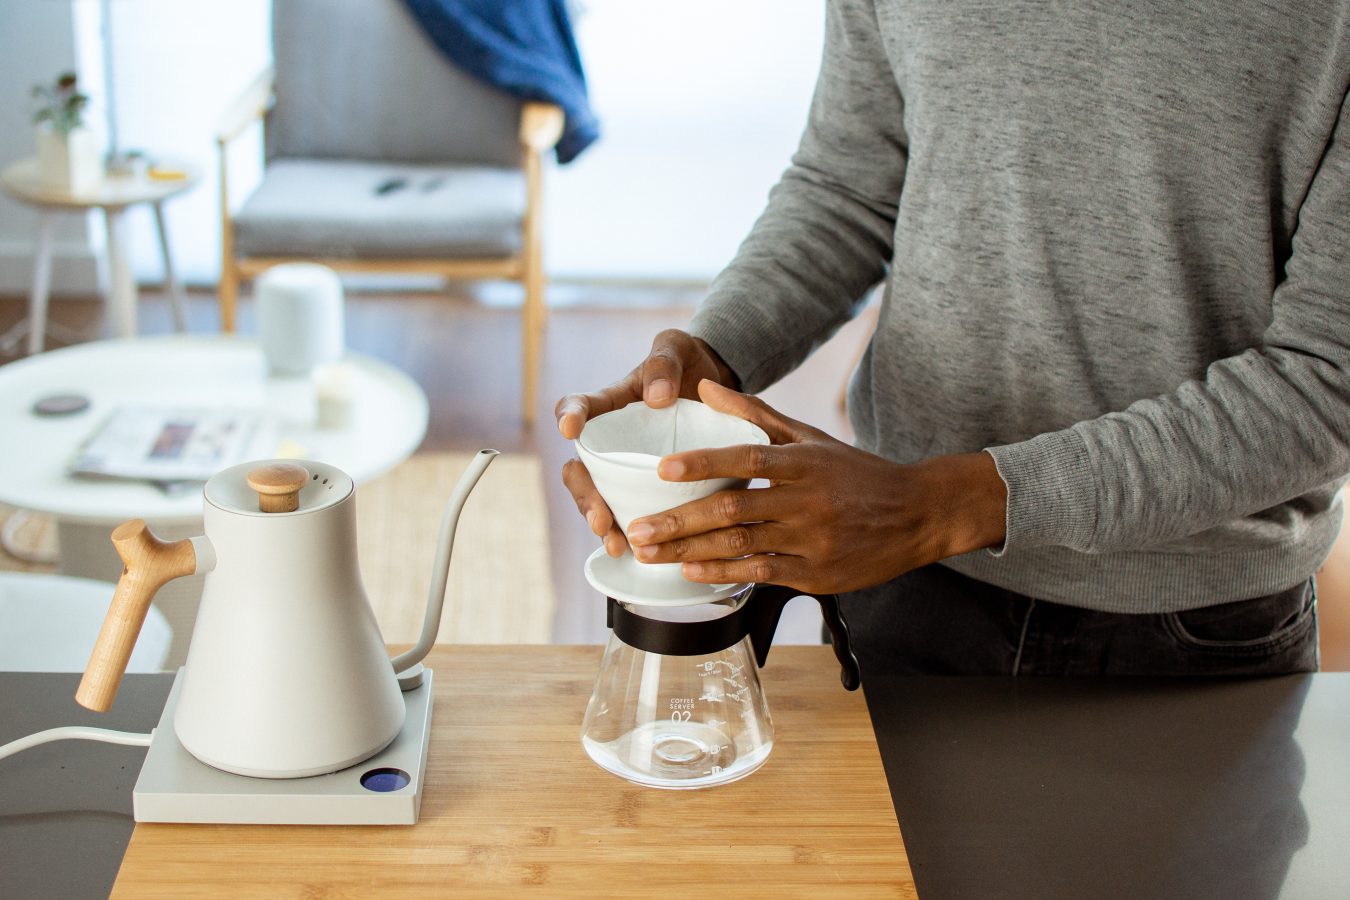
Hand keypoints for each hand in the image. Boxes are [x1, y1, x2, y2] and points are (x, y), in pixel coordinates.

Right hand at [557, 330, 738, 556]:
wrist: (718, 387)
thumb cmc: (688, 362)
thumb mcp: (676, 348)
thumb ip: (663, 363)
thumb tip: (655, 397)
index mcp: (612, 403)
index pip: (579, 408)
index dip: (569, 416)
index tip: (569, 428)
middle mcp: (612, 440)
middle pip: (581, 470)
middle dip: (585, 496)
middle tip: (600, 517)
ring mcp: (626, 466)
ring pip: (600, 498)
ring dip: (603, 523)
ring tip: (615, 543)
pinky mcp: (646, 485)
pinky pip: (630, 511)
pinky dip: (631, 532)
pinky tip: (639, 552)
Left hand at [624, 380, 1008, 594]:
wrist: (918, 514)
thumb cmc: (857, 473)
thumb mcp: (809, 436)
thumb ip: (753, 412)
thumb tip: (705, 385)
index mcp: (803, 462)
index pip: (746, 457)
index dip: (703, 463)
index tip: (664, 469)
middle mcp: (806, 500)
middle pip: (733, 509)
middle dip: (679, 521)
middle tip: (639, 527)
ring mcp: (811, 540)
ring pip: (741, 546)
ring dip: (690, 552)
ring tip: (652, 552)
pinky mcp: (815, 573)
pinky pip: (761, 574)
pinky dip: (723, 574)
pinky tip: (692, 572)